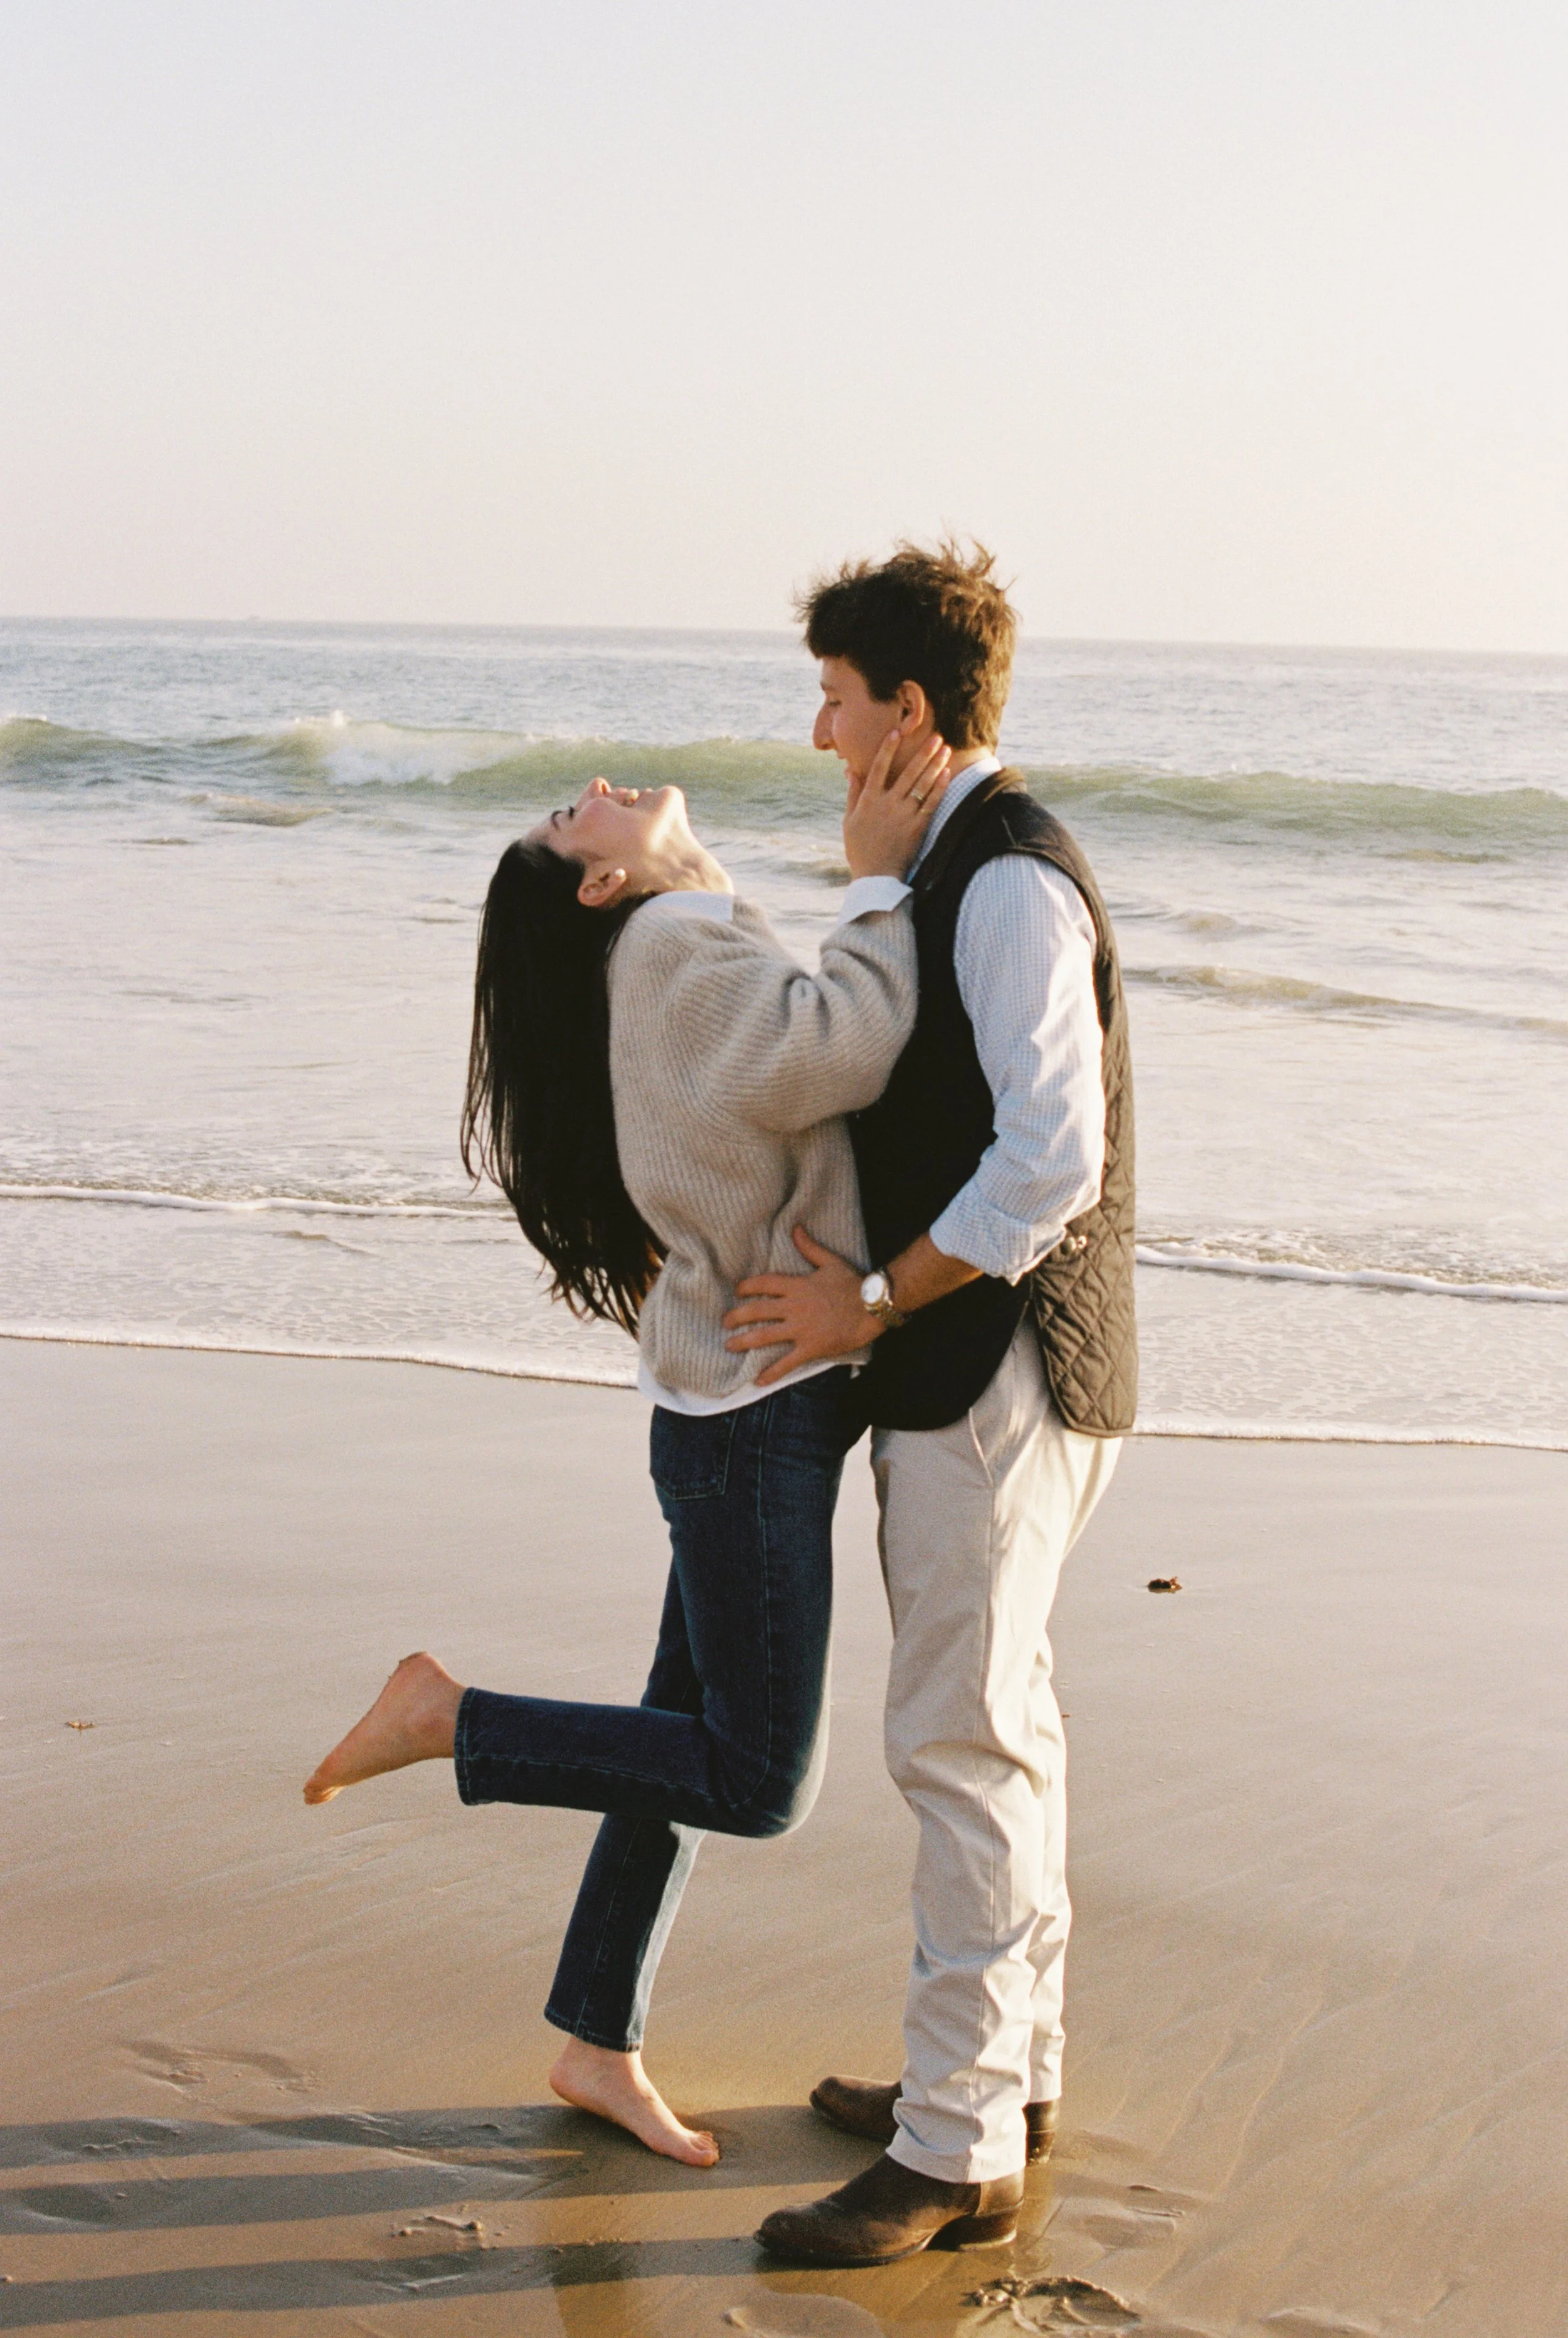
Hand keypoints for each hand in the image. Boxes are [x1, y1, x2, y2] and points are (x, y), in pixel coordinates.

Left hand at [722, 1228, 880, 1388]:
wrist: (872, 1307)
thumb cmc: (854, 1284)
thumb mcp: (830, 1262)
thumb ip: (809, 1247)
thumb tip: (795, 1228)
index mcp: (797, 1286)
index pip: (764, 1284)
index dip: (747, 1287)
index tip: (737, 1291)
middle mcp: (794, 1307)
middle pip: (756, 1311)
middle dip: (737, 1317)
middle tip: (725, 1323)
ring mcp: (801, 1329)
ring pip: (764, 1336)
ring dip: (744, 1342)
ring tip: (729, 1346)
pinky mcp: (811, 1347)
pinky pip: (787, 1362)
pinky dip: (771, 1372)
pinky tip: (758, 1381)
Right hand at [842, 730, 951, 880]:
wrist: (875, 877)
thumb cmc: (859, 849)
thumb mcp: (849, 821)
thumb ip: (853, 794)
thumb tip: (851, 770)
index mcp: (868, 801)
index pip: (878, 768)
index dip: (887, 749)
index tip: (896, 732)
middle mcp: (887, 804)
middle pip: (908, 773)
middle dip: (923, 753)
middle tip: (936, 736)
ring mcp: (903, 816)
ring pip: (922, 785)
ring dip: (935, 766)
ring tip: (946, 750)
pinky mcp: (917, 828)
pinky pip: (931, 804)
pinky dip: (939, 788)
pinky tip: (947, 774)